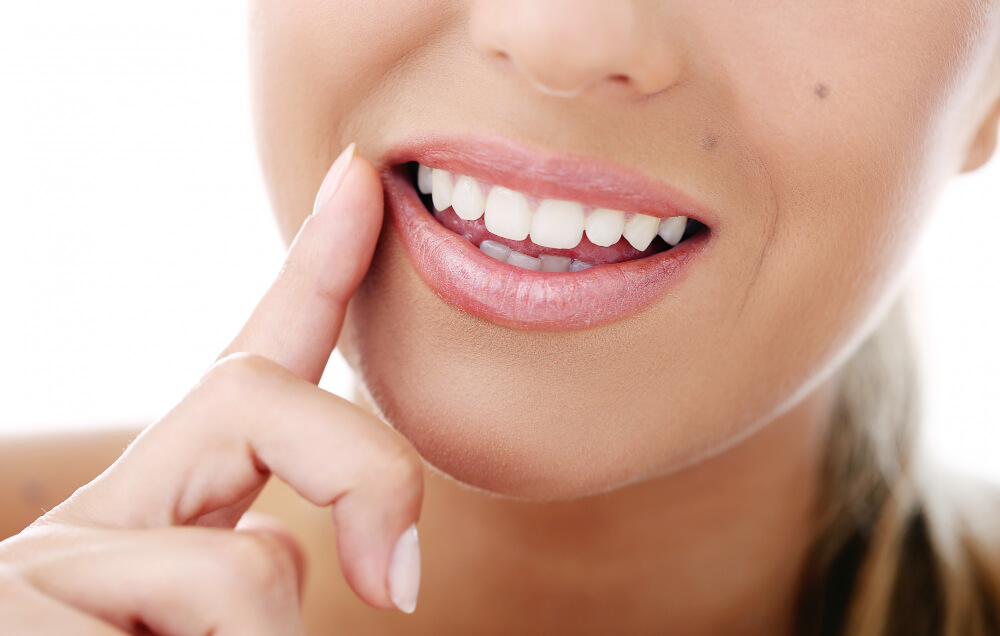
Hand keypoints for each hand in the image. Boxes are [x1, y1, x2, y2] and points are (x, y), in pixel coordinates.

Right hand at [0, 144, 423, 634]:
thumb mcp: (215, 628)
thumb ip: (266, 577)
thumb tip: (387, 584)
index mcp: (169, 517)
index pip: (249, 369)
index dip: (311, 273)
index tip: (356, 184)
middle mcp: (105, 518)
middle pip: (254, 399)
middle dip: (362, 467)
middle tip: (401, 588)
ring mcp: (51, 567)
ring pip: (248, 573)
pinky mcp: (19, 610)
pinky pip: (195, 628)